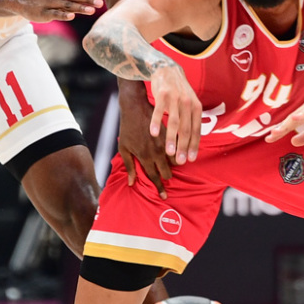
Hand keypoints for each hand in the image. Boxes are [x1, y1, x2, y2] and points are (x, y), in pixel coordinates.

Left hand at [117, 82, 171, 197]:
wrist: (136, 107)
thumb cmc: (127, 128)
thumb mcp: (124, 148)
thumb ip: (129, 166)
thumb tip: (131, 183)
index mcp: (144, 157)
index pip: (154, 177)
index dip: (159, 188)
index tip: (164, 197)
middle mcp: (156, 152)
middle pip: (167, 171)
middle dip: (168, 176)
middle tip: (166, 178)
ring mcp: (165, 143)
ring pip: (176, 160)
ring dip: (175, 164)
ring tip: (173, 165)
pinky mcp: (170, 133)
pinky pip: (178, 147)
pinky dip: (178, 151)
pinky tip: (178, 152)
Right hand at [147, 63, 200, 164]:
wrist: (167, 69)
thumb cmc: (179, 91)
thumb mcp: (191, 103)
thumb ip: (192, 120)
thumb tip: (193, 142)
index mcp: (196, 107)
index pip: (196, 130)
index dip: (194, 146)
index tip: (190, 159)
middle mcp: (188, 103)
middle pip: (186, 129)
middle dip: (183, 147)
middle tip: (179, 161)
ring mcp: (175, 98)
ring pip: (174, 122)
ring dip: (172, 138)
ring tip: (168, 152)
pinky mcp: (162, 94)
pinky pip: (158, 111)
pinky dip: (156, 122)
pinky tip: (153, 134)